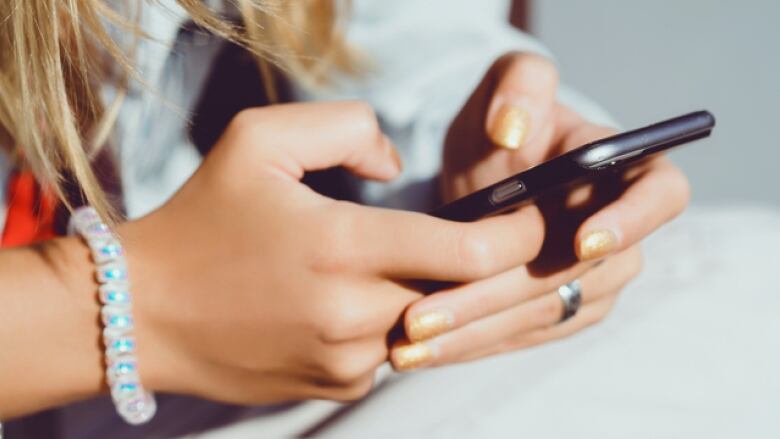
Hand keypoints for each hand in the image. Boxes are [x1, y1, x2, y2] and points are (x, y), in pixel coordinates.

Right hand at [120, 101, 549, 402]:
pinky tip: (353, 298)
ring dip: (431, 290)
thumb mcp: (259, 139)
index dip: (518, 233)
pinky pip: (396, 350)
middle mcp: (355, 312)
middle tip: (477, 230)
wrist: (144, 310)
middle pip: (463, 290)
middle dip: (483, 262)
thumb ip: (348, 127)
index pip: (472, 252)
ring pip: (431, 321)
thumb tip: (401, 163)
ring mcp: (349, 358)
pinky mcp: (339, 384)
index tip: (528, 215)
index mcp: (343, 245)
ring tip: (390, 258)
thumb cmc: (201, 221)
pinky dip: (393, 320)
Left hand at [390, 53, 689, 368]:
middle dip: (498, 294)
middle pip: (577, 273)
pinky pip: (520, 335)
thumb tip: (513, 127)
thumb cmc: (505, 125)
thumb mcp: (508, 84)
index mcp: (625, 170)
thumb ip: (520, 83)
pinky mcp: (560, 313)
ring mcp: (595, 280)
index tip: (584, 241)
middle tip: (426, 314)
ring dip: (474, 332)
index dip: (632, 220)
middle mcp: (622, 233)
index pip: (661, 195)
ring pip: (540, 313)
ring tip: (409, 343)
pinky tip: (423, 352)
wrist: (485, 177)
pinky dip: (471, 343)